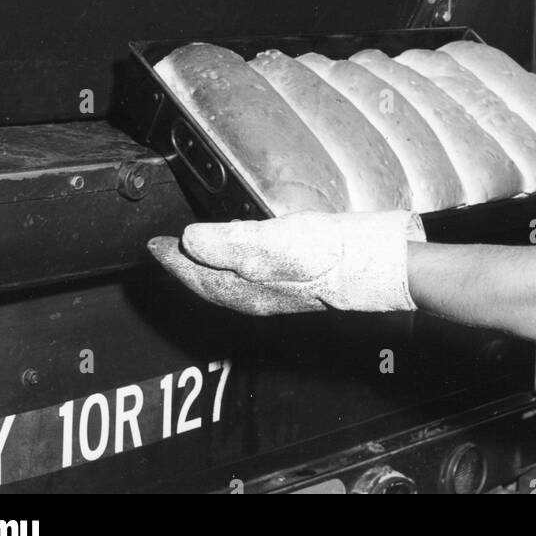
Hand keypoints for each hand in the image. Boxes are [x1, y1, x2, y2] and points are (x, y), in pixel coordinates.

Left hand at [148, 210, 424, 315]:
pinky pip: (253, 273)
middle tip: (167, 247)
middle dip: (186, 266)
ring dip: (209, 265)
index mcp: (248, 289)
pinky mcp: (302, 278)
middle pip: (210, 283)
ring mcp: (282, 289)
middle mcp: (260, 295)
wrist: (382, 266)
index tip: (152, 244)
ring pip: (230, 280)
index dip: (171, 259)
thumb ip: (229, 242)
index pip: (196, 276)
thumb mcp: (274, 242)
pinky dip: (237, 262)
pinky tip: (248, 250)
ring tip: (198, 247)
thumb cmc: (332, 256)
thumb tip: (189, 241)